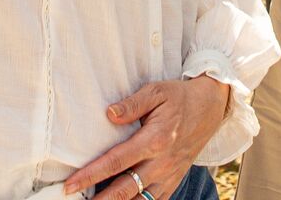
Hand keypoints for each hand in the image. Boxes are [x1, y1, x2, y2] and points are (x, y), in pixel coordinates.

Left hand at [62, 76, 231, 199]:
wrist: (210, 107)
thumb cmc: (179, 97)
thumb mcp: (156, 91)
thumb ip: (132, 104)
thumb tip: (109, 114)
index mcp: (155, 140)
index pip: (116, 162)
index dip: (91, 175)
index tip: (70, 184)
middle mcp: (161, 163)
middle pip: (124, 190)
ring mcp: (168, 176)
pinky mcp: (173, 181)